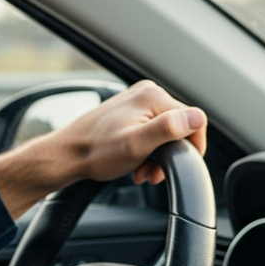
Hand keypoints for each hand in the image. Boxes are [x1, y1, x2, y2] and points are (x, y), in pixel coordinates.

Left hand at [0, 80, 207, 217]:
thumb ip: (168, 129)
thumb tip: (197, 118)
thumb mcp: (136, 145)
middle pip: (179, 127)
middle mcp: (147, 92)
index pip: (195, 121)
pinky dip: (148, 150)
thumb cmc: (96, 152)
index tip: (173, 167)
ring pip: (165, 132)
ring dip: (158, 156)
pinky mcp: (130, 111)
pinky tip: (135, 163)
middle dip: (170, 155)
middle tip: (150, 173)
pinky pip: (151, 131)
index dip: (190, 148)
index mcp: (153, 96)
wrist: (67, 155)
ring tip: (141, 170)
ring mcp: (137, 101)